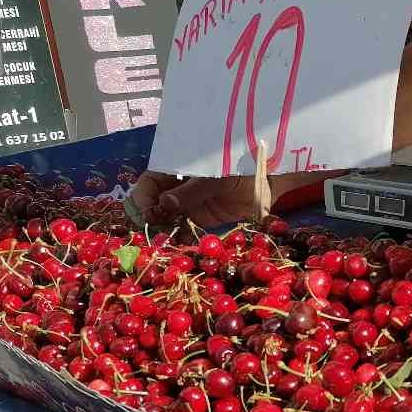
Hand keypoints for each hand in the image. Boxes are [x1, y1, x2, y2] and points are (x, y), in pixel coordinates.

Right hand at [128, 171, 304, 229]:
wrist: (268, 179)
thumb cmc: (240, 168)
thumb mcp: (214, 177)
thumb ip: (191, 190)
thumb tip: (164, 203)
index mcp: (176, 168)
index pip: (149, 181)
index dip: (143, 196)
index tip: (148, 211)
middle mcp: (178, 186)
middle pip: (154, 202)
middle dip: (152, 216)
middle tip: (157, 228)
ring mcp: (189, 203)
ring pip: (168, 217)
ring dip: (165, 228)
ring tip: (167, 239)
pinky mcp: (202, 218)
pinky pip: (185, 228)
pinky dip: (182, 236)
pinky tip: (182, 243)